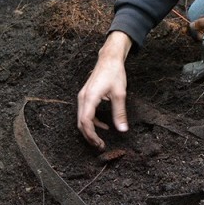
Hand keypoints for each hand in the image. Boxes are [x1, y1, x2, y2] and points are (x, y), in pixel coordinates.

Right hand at [77, 32, 132, 148]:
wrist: (109, 59)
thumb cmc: (114, 73)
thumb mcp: (120, 94)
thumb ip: (119, 113)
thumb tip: (123, 129)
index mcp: (90, 98)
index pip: (86, 122)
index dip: (91, 135)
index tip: (99, 144)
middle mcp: (83, 98)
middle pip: (81, 123)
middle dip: (89, 136)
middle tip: (100, 146)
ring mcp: (83, 96)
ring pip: (82, 119)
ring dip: (90, 130)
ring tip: (101, 140)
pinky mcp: (86, 95)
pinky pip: (85, 113)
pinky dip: (92, 122)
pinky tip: (104, 125)